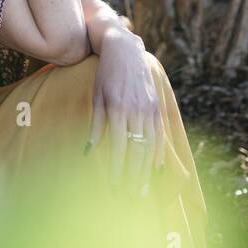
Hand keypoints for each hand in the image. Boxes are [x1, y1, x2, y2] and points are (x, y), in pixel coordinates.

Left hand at [87, 34, 164, 195]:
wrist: (125, 50)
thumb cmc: (105, 75)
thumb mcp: (96, 97)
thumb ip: (95, 125)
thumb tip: (88, 152)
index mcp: (118, 108)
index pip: (118, 146)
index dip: (117, 169)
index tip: (114, 187)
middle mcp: (136, 110)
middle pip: (137, 151)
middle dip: (133, 177)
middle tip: (129, 198)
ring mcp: (149, 109)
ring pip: (150, 147)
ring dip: (146, 171)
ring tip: (142, 191)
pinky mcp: (157, 107)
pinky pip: (160, 136)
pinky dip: (158, 155)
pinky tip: (156, 171)